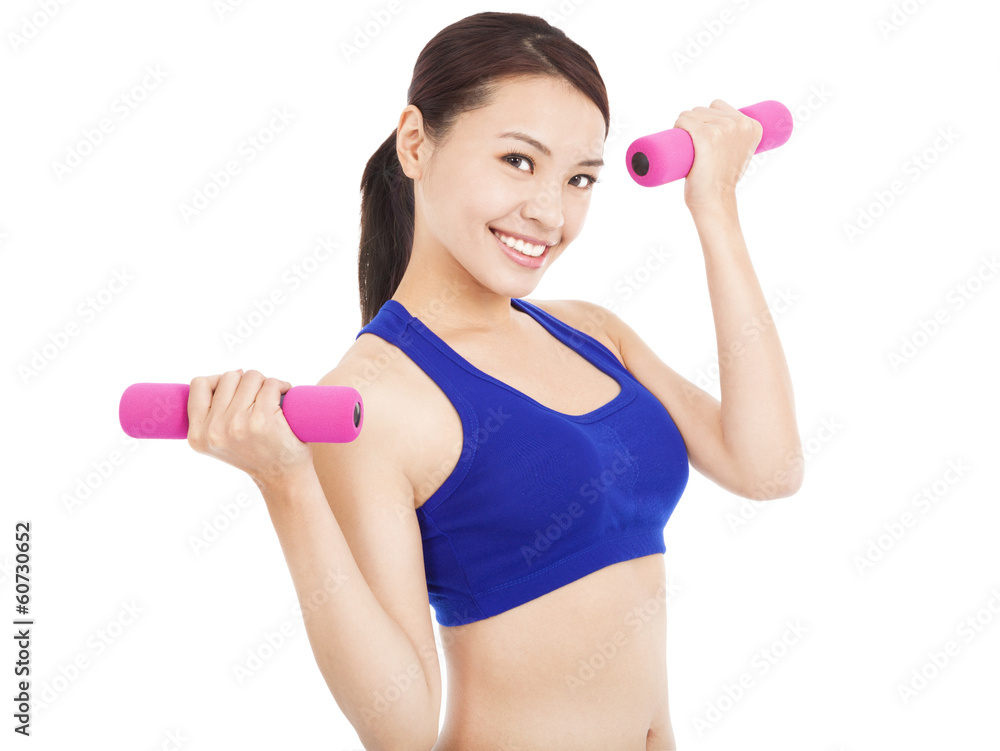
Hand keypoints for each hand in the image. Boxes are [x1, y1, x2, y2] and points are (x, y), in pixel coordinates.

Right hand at [187, 369, 313, 488]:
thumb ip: (214, 411)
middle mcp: (215, 430)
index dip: (218, 380)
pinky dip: (282, 386)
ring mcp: (238, 424)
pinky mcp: (263, 419)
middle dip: (246, 383)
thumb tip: (235, 372)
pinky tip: (285, 397)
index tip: (235, 390)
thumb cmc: (255, 452)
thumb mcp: (221, 439)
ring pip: (251, 377)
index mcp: (198, 435)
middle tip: (258, 399)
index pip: (199, 385)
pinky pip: (271, 384)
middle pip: (229, 377)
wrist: (282, 477)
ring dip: (265, 384)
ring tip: (271, 400)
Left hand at [673, 99, 762, 210]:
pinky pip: (683, 121)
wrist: (715, 199)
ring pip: (691, 114)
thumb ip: (736, 137)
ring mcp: (723, 129)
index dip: (707, 119)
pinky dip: (678, 126)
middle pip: (704, 109)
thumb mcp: (740, 152)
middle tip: (697, 146)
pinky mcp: (705, 135)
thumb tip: (724, 128)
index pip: (718, 106)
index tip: (706, 137)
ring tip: (690, 146)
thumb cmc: (723, 179)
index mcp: (753, 126)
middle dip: (695, 123)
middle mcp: (740, 124)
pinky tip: (679, 137)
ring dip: (685, 126)